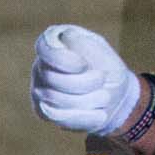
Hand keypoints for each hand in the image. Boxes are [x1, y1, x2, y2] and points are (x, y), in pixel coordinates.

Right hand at [30, 24, 145, 136]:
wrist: (115, 98)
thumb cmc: (107, 70)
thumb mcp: (105, 54)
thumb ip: (87, 45)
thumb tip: (66, 36)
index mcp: (54, 42)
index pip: (44, 49)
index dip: (63, 60)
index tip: (84, 65)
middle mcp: (41, 64)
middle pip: (51, 78)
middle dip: (84, 83)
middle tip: (103, 80)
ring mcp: (39, 88)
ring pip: (55, 100)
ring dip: (87, 101)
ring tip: (104, 97)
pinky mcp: (43, 111)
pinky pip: (58, 118)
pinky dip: (84, 117)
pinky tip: (99, 113)